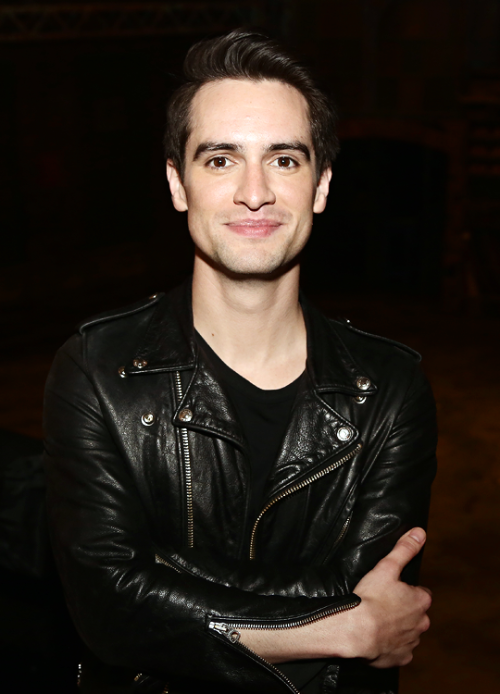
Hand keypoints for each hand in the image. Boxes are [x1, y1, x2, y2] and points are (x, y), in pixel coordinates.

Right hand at [347, 527, 431, 667]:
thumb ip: (404, 549)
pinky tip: (378, 638)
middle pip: (416, 614)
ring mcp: (412, 642)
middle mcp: (422, 623)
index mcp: (421, 601)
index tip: (392, 590)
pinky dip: (391, 645)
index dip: (407, 591)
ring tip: (378, 621)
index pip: (421, 593)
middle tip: (383, 605)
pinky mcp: (401, 658)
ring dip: (397, 628)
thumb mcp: (387, 567)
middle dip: (404, 610)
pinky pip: (399, 650)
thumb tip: (420, 532)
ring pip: (408, 632)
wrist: (356, 631)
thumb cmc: (370, 598)